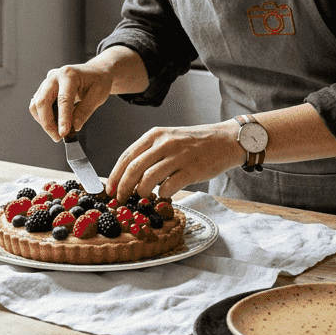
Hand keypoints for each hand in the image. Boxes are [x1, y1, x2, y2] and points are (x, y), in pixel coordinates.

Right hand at [29, 63, 114, 140]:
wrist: (94, 72)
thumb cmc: (98, 81)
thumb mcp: (98, 95)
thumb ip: (85, 111)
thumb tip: (74, 127)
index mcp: (69, 75)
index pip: (63, 100)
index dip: (63, 118)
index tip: (63, 134)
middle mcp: (54, 76)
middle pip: (42, 101)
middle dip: (47, 123)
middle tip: (58, 137)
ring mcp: (47, 82)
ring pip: (37, 105)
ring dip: (45, 121)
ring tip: (59, 130)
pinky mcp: (44, 89)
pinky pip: (37, 105)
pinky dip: (44, 117)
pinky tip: (56, 122)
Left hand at [107, 121, 243, 199]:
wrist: (225, 140)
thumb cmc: (195, 143)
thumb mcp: (169, 139)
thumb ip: (150, 153)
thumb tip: (129, 175)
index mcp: (155, 135)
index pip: (127, 156)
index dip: (115, 175)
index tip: (110, 189)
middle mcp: (164, 144)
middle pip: (133, 168)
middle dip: (123, 187)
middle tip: (120, 199)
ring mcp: (178, 157)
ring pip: (148, 179)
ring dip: (141, 192)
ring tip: (142, 197)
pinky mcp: (191, 170)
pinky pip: (168, 187)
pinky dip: (162, 194)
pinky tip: (163, 195)